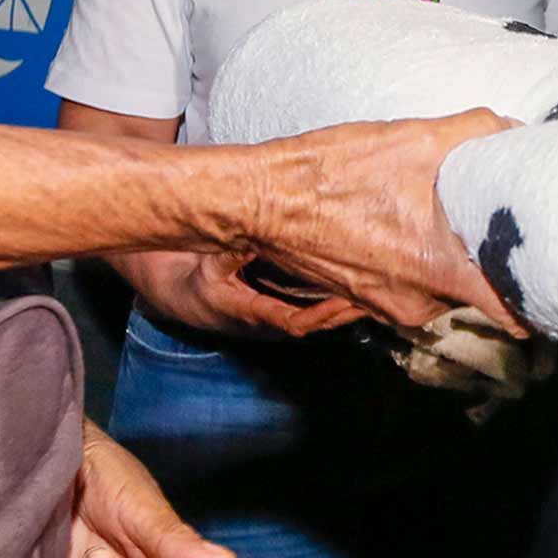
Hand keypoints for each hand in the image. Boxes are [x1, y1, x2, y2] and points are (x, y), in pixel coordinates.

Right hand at [112, 250, 366, 339]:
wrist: (180, 296)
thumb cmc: (195, 284)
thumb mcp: (209, 267)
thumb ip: (233, 253)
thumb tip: (256, 234)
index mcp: (254, 315)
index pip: (295, 322)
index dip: (322, 313)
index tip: (345, 299)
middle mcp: (271, 321)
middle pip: (318, 322)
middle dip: (346, 309)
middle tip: (377, 292)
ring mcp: (277, 314)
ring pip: (319, 315)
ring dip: (347, 304)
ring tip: (378, 286)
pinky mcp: (280, 304)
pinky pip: (314, 306)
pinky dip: (335, 296)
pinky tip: (357, 281)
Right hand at [246, 112, 524, 333]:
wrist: (260, 199)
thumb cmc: (330, 173)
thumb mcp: (409, 138)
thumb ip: (474, 132)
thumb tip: (514, 130)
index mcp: (437, 271)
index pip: (513, 314)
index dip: (539, 295)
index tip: (552, 270)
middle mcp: (417, 302)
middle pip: (480, 296)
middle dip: (494, 265)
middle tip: (506, 227)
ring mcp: (388, 305)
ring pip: (444, 290)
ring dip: (454, 261)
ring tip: (458, 220)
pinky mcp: (364, 298)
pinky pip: (410, 287)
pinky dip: (420, 263)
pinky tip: (413, 226)